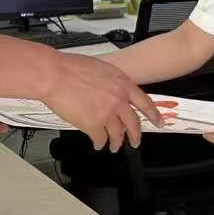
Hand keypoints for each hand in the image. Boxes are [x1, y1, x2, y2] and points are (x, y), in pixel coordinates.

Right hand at [42, 51, 163, 150]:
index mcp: (122, 83)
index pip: (145, 102)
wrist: (55, 74)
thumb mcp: (101, 68)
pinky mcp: (93, 125)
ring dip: (116, 143)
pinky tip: (98, 144)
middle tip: (136, 141)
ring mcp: (107, 114)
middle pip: (133, 123)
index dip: (153, 115)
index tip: (158, 122)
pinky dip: (99, 143)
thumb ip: (111, 82)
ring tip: (114, 146)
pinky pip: (100, 139)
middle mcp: (118, 99)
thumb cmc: (70, 68)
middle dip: (136, 135)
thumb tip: (112, 90)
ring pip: (117, 134)